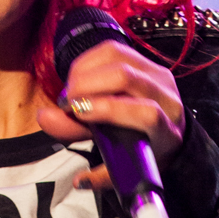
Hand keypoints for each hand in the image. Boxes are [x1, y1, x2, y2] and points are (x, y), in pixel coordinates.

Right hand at [35, 39, 183, 192]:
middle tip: (66, 104)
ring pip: (116, 56)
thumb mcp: (124, 168)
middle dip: (86, 86)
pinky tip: (77, 78)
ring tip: (70, 92)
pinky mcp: (143, 60)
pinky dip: (87, 62)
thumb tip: (49, 124)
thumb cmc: (146, 152)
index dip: (109, 109)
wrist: (170, 135)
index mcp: (168, 131)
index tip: (79, 113)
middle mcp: (167, 97)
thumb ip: (89, 162)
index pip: (145, 113)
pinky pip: (112, 49)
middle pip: (126, 76)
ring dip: (83, 72)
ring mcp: (157, 73)